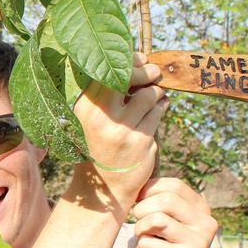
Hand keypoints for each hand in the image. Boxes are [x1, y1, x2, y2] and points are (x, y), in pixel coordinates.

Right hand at [73, 53, 165, 206]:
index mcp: (85, 107)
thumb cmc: (98, 145)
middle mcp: (100, 116)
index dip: (128, 61)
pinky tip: (160, 107)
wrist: (102, 187)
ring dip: (156, 92)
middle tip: (155, 73)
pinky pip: (158, 112)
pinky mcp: (141, 141)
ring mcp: (121, 129)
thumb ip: (107, 93)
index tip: (140, 60)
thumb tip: (137, 60)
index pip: (107, 71)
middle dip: (146, 71)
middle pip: (128, 76)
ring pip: (149, 94)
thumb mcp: (91, 118)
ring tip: (155, 97)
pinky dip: (162, 106)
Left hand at [132, 178, 218, 247]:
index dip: (149, 190)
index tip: (139, 202)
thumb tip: (135, 185)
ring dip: (140, 230)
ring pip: (155, 220)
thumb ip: (162, 203)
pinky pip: (148, 242)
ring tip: (145, 240)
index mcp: (202, 210)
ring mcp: (197, 241)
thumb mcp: (172, 223)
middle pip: (164, 200)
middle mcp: (205, 223)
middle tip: (141, 225)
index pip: (173, 185)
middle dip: (142, 210)